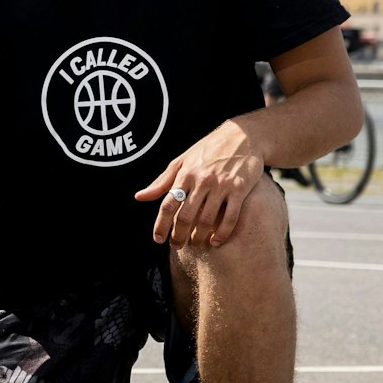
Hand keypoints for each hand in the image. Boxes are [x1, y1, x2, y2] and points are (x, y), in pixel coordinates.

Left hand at [135, 120, 263, 247]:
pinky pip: (231, 216)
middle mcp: (202, 181)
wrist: (243, 136)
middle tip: (176, 246)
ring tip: (195, 244)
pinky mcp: (241, 188)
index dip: (160, 225)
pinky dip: (222, 233)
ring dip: (199, 236)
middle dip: (178, 235)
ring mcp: (222, 185)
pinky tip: (216, 241)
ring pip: (207, 219)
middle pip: (185, 216)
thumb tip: (139, 197)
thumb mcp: (181, 161)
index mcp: (185, 174)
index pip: (167, 205)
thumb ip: (161, 182)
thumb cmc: (208, 150)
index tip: (158, 239)